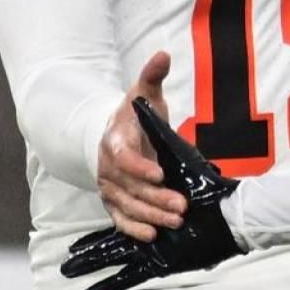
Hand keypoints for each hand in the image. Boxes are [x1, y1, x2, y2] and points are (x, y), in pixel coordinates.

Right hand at [97, 52, 186, 240]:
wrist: (112, 133)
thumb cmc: (134, 115)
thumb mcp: (143, 93)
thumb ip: (152, 76)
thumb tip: (163, 54)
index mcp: (114, 140)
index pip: (123, 158)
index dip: (140, 167)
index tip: (161, 174)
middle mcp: (108, 167)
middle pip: (130, 187)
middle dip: (156, 198)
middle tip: (181, 207)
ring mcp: (110, 187)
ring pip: (128, 206)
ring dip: (151, 216)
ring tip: (175, 221)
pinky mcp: (114, 201)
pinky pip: (120, 219)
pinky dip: (134, 229)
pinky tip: (152, 236)